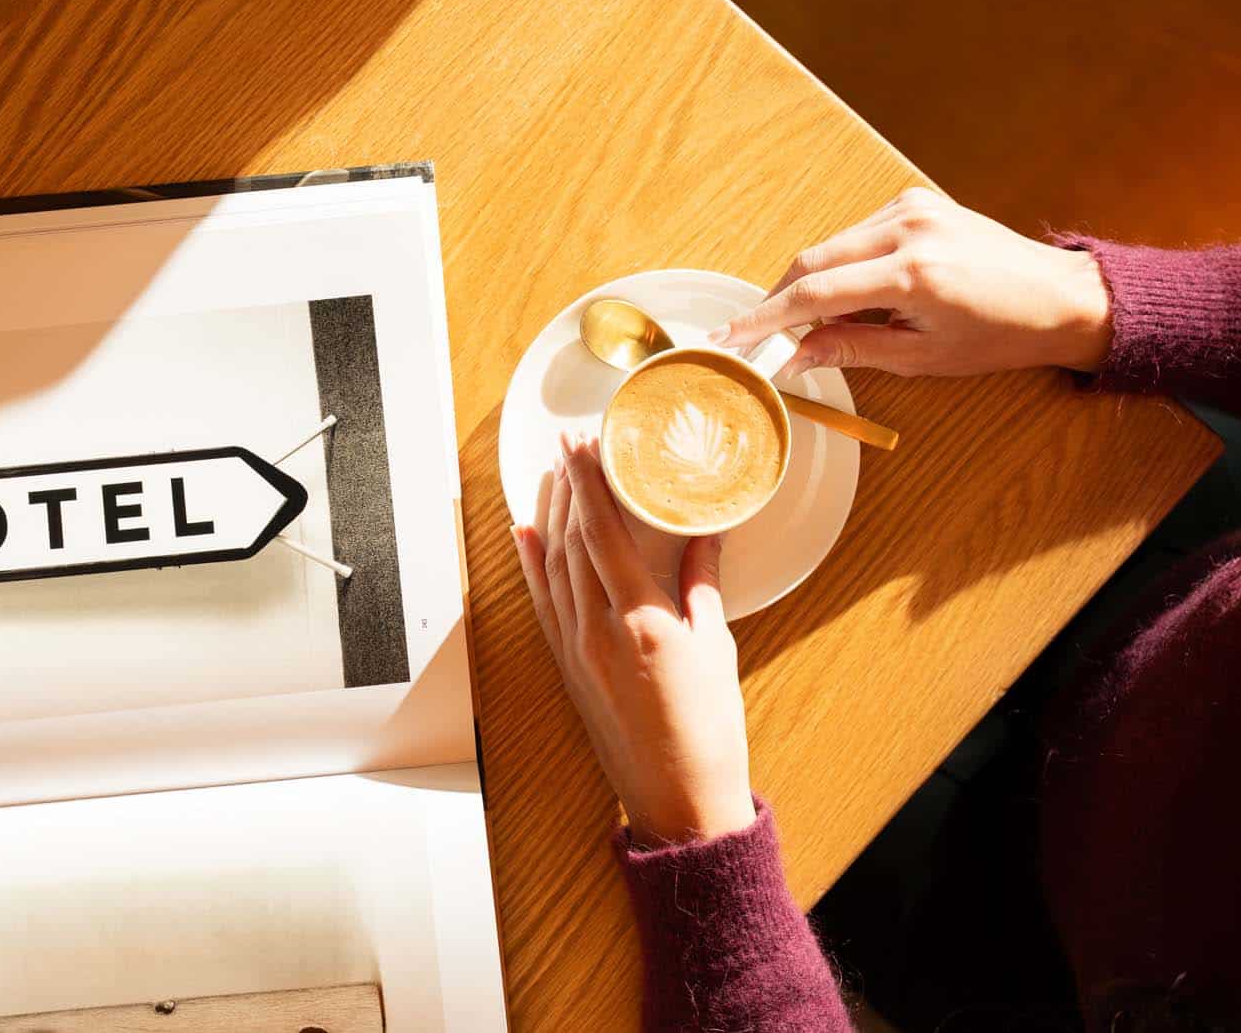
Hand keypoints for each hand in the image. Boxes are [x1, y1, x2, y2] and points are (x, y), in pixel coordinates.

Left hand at [511, 432, 754, 846]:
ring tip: (552, 472)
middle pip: (571, 541)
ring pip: (552, 566)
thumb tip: (706, 531)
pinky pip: (542, 602)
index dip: (588, 482)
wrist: (677, 799)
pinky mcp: (567, 666)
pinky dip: (529, 562)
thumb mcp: (717, 647)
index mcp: (642, 621)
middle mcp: (598, 630)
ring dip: (550, 514)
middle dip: (569, 486)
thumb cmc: (708, 729)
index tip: (581, 443)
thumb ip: (704, 583)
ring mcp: (576, 649)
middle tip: (569, 442)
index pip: (601, 533)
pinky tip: (524, 530)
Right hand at [720, 187, 1112, 377]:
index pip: (814, 294)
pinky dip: (841, 264)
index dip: (765, 319)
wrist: (1061, 296)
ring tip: (814, 323)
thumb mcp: (922, 358)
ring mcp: (912, 207)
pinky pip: (855, 233)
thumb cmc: (1000, 335)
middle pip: (811, 260)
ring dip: (810, 283)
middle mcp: (909, 229)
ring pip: (830, 245)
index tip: (730, 338)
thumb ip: (850, 350)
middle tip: (754, 334)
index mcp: (913, 274)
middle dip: (777, 300)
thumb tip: (790, 357)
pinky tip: (851, 293)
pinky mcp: (916, 200)